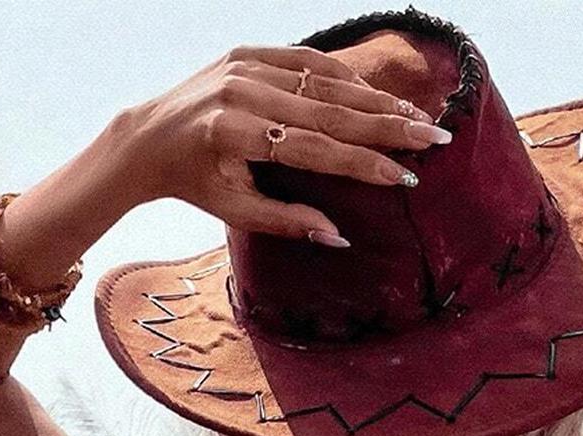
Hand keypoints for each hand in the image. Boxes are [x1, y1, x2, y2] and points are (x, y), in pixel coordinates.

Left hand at [114, 44, 453, 246]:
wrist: (148, 136)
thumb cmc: (195, 183)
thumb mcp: (235, 211)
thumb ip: (288, 223)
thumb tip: (340, 238)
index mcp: (236, 134)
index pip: (316, 149)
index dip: (364, 164)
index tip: (405, 176)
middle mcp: (242, 91)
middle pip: (330, 109)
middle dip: (388, 126)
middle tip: (434, 136)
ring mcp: (245, 64)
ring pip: (325, 81)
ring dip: (376, 100)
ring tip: (417, 116)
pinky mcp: (248, 50)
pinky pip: (307, 60)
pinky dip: (344, 77)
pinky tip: (377, 95)